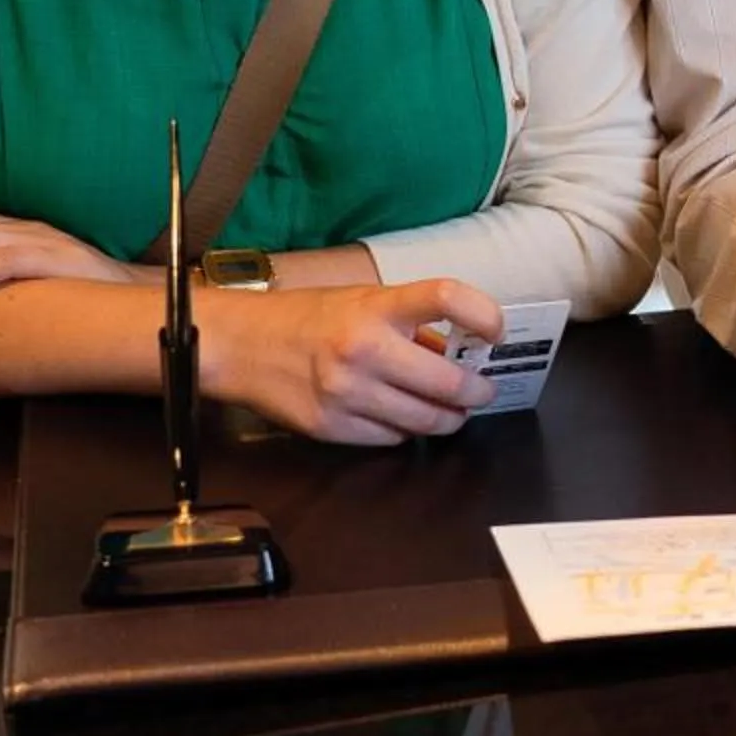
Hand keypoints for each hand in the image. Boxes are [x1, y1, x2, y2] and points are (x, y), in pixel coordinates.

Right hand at [198, 278, 503, 446]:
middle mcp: (363, 348)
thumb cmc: (308, 317)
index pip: (446, 297)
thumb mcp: (363, 302)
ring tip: (453, 411)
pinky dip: (405, 431)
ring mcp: (347, 393)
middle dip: (476, 392)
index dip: (484, 314)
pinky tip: (403, 419)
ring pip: (425, 421)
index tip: (496, 332)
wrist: (240, 346)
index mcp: (376, 307)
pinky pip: (390, 438)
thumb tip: (460, 352)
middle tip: (483, 391)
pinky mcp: (331, 427)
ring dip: (448, 418)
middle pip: (448, 382)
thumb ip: (411, 325)